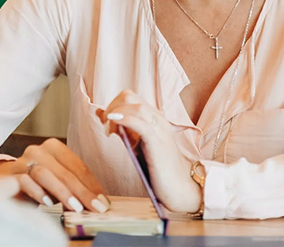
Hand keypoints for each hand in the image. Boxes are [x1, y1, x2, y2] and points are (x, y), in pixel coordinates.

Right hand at [0, 138, 110, 212]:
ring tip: (75, 208)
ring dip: (63, 192)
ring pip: (45, 174)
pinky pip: (26, 182)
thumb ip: (73, 186)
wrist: (3, 183)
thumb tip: (98, 201)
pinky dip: (39, 193)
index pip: (77, 165)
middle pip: (64, 170)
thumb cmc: (36, 184)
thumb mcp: (57, 182)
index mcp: (53, 147)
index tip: (103, 202)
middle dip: (82, 191)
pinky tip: (49, 204)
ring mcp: (23, 161)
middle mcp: (37, 150)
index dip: (92, 184)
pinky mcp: (10, 175)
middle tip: (94, 208)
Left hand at [99, 90, 200, 213]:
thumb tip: (101, 113)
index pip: (129, 98)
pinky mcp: (157, 142)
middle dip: (112, 107)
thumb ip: (123, 129)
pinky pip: (140, 122)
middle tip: (107, 128)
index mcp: (153, 118)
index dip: (113, 106)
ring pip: (134, 105)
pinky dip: (124, 119)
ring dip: (115, 114)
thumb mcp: (137, 145)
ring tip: (110, 131)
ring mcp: (159, 129)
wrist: (181, 188)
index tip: (106, 124)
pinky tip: (114, 123)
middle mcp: (157, 119)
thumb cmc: (159, 169)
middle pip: (129, 96)